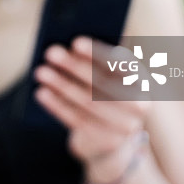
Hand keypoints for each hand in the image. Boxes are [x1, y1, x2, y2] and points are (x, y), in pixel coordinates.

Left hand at [33, 36, 149, 182]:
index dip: (98, 53)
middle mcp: (140, 105)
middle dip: (74, 66)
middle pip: (103, 83)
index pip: (122, 64)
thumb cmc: (105, 94)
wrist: (112, 136)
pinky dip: (57, 105)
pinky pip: (78, 120)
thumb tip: (66, 47)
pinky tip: (41, 92)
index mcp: (143, 80)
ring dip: (61, 84)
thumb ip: (94, 63)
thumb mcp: (107, 77)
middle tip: (50, 52)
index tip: (75, 42)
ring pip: (88, 102)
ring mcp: (126, 127)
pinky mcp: (108, 142)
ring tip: (40, 71)